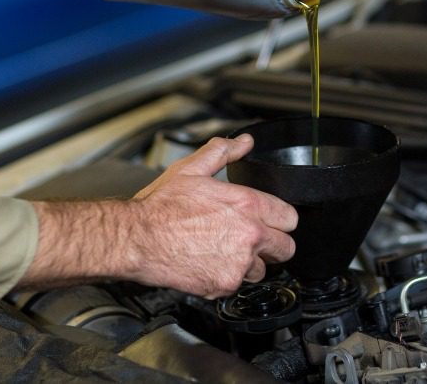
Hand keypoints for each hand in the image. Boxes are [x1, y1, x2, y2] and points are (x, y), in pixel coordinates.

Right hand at [24, 135, 296, 297]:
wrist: (136, 239)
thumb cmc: (160, 207)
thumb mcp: (191, 169)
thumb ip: (223, 153)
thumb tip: (243, 141)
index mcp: (247, 204)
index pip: (290, 218)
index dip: (280, 219)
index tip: (271, 221)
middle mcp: (249, 235)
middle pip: (286, 248)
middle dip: (273, 245)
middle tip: (254, 241)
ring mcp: (238, 263)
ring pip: (262, 270)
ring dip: (250, 264)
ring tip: (225, 253)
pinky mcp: (224, 285)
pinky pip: (238, 285)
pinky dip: (227, 278)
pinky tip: (210, 264)